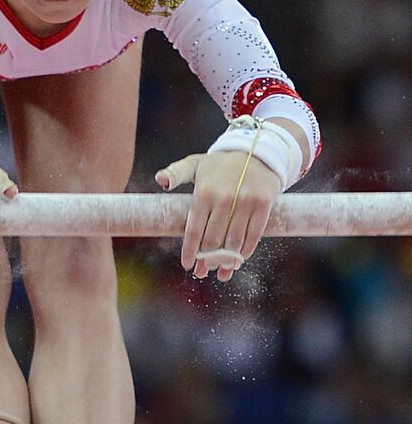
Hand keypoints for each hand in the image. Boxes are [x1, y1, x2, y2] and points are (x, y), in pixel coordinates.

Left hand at [155, 151, 280, 281]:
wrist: (257, 150)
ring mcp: (245, 201)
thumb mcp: (195, 164)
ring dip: (228, 261)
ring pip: (234, 241)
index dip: (190, 250)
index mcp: (204, 191)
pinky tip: (240, 259)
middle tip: (203, 272)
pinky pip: (255, 234)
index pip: (194, 229)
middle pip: (213, 239)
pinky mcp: (263, 203)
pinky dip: (247, 250)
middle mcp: (224, 197)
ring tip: (222, 272)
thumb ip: (176, 173)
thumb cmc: (220, 163)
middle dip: (207, 260)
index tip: (187, 265)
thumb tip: (160, 180)